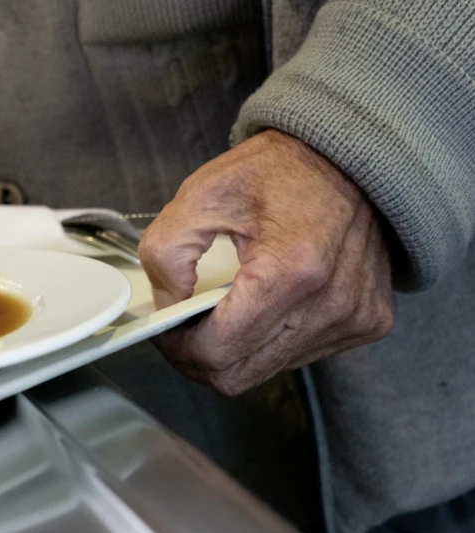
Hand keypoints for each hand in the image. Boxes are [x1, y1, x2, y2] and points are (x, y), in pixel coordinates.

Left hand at [138, 129, 394, 394]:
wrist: (350, 159)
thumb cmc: (278, 171)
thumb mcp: (202, 194)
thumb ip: (167, 251)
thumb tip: (165, 305)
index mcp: (290, 270)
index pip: (216, 351)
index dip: (177, 346)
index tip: (165, 326)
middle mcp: (330, 305)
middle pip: (238, 374)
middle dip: (198, 357)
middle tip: (182, 326)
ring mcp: (353, 319)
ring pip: (265, 370)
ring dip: (234, 350)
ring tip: (223, 309)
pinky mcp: (367, 324)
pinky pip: (298, 356)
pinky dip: (268, 341)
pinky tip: (263, 305)